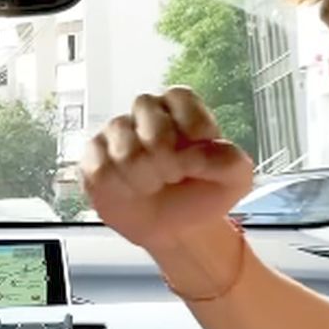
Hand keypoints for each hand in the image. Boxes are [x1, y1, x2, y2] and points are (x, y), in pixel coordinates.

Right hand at [80, 87, 253, 252]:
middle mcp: (145, 110)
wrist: (177, 228)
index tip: (199, 161)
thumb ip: (229, 159)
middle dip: (170, 164)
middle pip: (153, 128)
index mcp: (180, 105)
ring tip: (154, 186)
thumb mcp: (236, 179)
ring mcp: (116, 132)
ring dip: (146, 180)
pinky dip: (121, 190)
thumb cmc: (203, 194)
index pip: (180, 101)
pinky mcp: (93, 157)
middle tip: (174, 177)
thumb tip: (196, 154)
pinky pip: (101, 170)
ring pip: (126, 152)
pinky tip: (131, 192)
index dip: (193, 138)